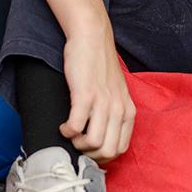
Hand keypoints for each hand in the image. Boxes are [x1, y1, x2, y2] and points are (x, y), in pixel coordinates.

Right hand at [59, 28, 135, 163]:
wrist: (91, 36)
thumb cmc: (99, 63)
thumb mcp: (116, 91)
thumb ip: (114, 111)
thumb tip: (103, 134)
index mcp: (128, 111)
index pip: (121, 149)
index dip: (102, 155)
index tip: (90, 149)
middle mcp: (119, 109)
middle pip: (108, 151)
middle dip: (90, 154)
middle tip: (78, 144)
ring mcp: (103, 103)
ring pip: (94, 143)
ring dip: (77, 144)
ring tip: (71, 133)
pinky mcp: (85, 95)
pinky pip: (76, 127)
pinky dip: (67, 131)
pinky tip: (63, 125)